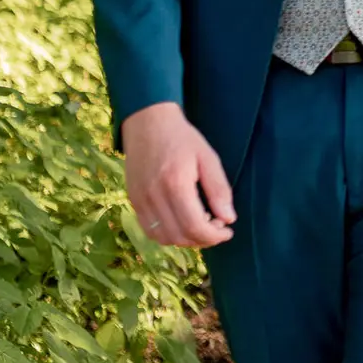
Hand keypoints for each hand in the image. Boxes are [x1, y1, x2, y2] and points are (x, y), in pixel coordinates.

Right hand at [122, 102, 237, 248]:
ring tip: (201, 224)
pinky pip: (149, 230)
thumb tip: (228, 219)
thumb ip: (219, 190)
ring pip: (162, 238)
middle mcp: (154, 196)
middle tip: (217, 227)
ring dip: (185, 239)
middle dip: (203, 239)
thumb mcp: (208, 158)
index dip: (214, 236)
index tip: (228, 230)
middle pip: (179, 236)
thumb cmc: (182, 138)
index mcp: (175, 184)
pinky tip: (182, 221)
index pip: (194, 226)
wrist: (148, 122)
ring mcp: (140, 200)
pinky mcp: (133, 200)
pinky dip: (168, 234)